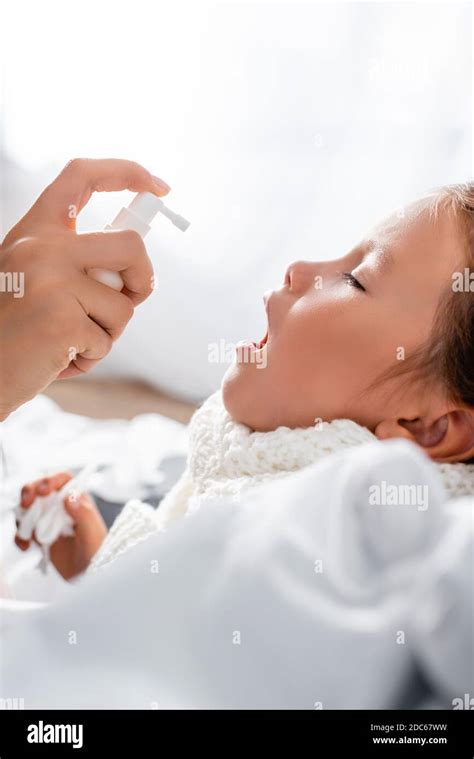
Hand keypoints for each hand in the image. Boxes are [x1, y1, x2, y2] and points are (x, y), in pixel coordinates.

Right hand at [0, 158, 169, 419]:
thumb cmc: (12, 329)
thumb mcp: (32, 277)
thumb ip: (73, 261)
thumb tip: (134, 270)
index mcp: (34, 231)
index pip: (82, 177)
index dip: (126, 172)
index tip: (158, 185)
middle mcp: (41, 248)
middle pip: (130, 245)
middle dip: (143, 279)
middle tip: (128, 299)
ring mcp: (50, 282)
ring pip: (124, 304)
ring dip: (109, 332)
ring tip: (71, 340)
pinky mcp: (60, 320)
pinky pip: (106, 341)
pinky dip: (91, 357)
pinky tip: (59, 359)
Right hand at [15, 472, 107, 579]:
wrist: (89, 576)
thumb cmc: (98, 554)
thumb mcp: (93, 534)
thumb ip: (83, 514)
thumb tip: (70, 496)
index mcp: (78, 501)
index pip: (63, 481)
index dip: (51, 480)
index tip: (42, 490)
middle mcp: (62, 508)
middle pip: (40, 490)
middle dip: (30, 492)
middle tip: (26, 503)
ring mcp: (50, 521)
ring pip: (29, 508)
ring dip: (22, 516)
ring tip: (27, 532)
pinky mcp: (41, 535)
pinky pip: (24, 529)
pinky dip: (20, 536)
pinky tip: (27, 546)